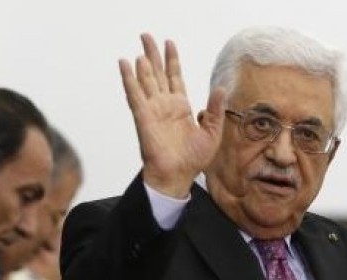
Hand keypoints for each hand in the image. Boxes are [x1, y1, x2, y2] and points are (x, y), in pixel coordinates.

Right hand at [119, 33, 225, 197]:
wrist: (178, 176)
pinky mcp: (143, 118)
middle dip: (152, 54)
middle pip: (156, 73)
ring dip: (143, 65)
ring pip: (146, 81)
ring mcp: (153, 110)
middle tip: (146, 36)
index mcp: (180, 107)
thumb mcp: (212, 133)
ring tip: (142, 49)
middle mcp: (164, 105)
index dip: (171, 59)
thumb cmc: (193, 160)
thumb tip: (221, 89)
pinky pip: (135, 95)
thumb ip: (215, 111)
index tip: (169, 43)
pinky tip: (125, 65)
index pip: (174, 77)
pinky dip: (129, 79)